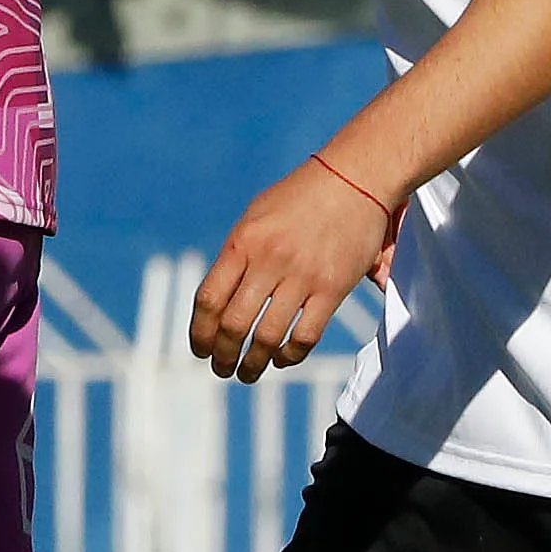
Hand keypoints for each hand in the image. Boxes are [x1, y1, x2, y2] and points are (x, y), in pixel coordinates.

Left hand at [191, 155, 395, 380]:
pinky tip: (281, 359)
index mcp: (242, 241)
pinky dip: (289, 355)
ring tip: (246, 373)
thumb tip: (218, 300)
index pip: (209, 298)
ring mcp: (302, 276)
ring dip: (253, 363)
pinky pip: (305, 335)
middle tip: (220, 368)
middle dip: (222, 354)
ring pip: (267, 336)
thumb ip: (236, 255)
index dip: (199, 331)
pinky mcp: (333, 288)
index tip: (198, 348)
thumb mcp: (255, 217)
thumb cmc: (298, 197)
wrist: (353, 178)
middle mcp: (268, 260)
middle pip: (233, 323)